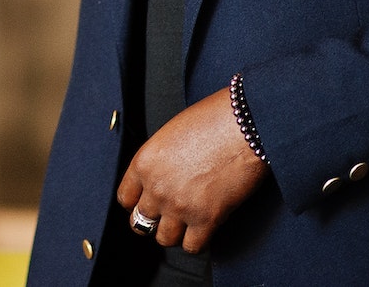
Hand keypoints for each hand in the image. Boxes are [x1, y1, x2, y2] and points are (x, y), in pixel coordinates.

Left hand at [116, 88, 266, 254]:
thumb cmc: (212, 120)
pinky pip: (192, 246)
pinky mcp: (206, 218)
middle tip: (169, 216)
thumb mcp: (170, 135)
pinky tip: (205, 228)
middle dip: (154, 220)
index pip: (126, 198)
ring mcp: (180, 205)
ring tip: (188, 222)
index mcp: (144, 162)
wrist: (243, 125)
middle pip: (141, 222)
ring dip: (175, 232)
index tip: (148, 204)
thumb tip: (162, 178)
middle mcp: (156, 187)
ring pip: (164, 238)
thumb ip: (159, 161)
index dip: (138, 203)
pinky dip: (198, 241)